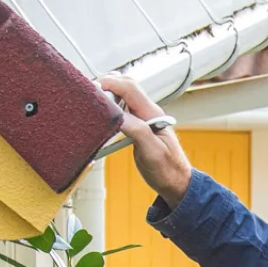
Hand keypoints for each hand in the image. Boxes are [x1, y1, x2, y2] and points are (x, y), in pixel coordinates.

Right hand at [96, 70, 192, 205]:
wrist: (176, 183)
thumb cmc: (168, 170)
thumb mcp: (152, 153)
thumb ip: (137, 131)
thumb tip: (118, 116)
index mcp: (152, 114)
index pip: (130, 88)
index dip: (110, 83)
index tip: (93, 87)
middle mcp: (148, 112)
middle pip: (126, 86)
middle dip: (107, 84)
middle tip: (90, 93)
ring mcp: (143, 118)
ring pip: (123, 96)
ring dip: (108, 94)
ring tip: (93, 101)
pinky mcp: (138, 126)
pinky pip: (122, 110)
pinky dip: (110, 107)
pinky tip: (102, 115)